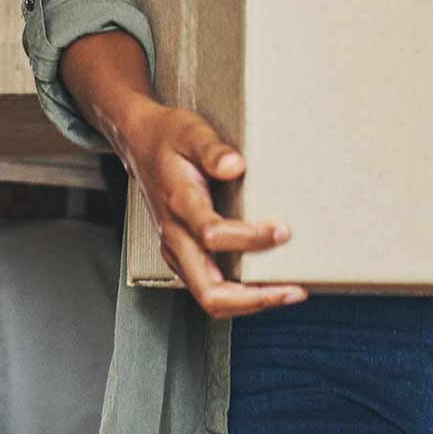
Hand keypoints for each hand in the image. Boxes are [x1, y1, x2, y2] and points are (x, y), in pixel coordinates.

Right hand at [122, 102, 306, 321]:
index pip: (212, 234)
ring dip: (249, 302)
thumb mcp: (191, 131)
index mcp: (179, 202)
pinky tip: (265, 283)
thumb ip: (212, 150)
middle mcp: (175, 234)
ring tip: (287, 292)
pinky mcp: (182, 254)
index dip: (250, 238)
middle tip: (292, 290)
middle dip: (254, 298)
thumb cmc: (168, 136)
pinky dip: (239, 294)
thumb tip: (236, 166)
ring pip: (209, 297)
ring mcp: (176, 248)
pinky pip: (208, 287)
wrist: (140, 143)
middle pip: (209, 290)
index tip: (283, 231)